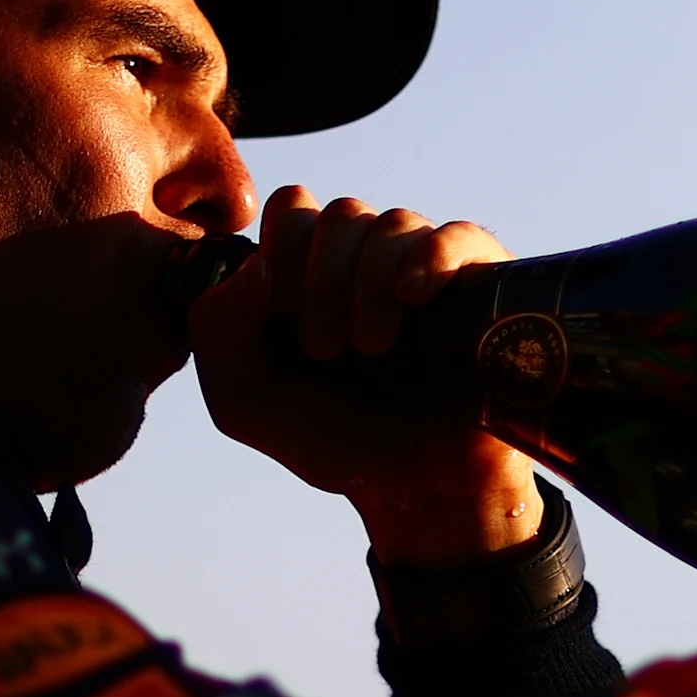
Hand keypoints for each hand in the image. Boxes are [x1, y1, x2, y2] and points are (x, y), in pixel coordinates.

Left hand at [188, 185, 545, 564]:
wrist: (419, 490)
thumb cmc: (336, 441)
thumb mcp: (245, 401)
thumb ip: (215, 332)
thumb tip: (254, 265)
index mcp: (313, 273)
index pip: (292, 207)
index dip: (280, 248)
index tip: (283, 312)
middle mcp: (369, 261)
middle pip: (338, 212)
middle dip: (320, 281)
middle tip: (327, 350)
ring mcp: (427, 270)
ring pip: (390, 223)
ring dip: (366, 287)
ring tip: (372, 348)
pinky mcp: (481, 286)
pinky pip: (457, 236)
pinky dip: (429, 257)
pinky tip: (413, 296)